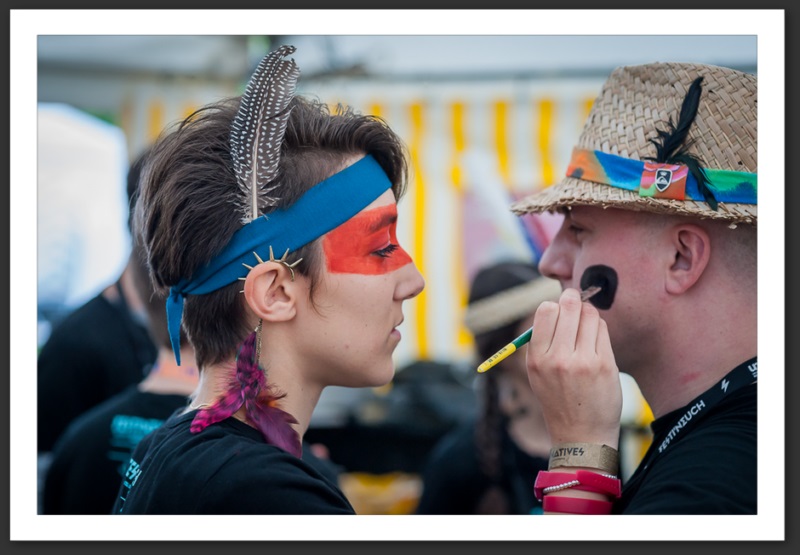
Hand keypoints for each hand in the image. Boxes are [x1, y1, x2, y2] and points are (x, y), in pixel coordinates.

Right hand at [525, 288, 621, 447]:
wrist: (581, 435)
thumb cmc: (559, 399)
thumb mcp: (538, 373)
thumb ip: (545, 341)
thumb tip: (560, 303)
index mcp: (536, 358)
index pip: (546, 310)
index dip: (556, 304)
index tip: (562, 309)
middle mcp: (557, 358)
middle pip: (570, 307)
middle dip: (575, 300)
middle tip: (578, 302)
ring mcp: (582, 362)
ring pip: (590, 315)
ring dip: (590, 316)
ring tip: (587, 329)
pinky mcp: (604, 365)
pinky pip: (603, 331)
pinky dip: (600, 330)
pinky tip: (596, 342)